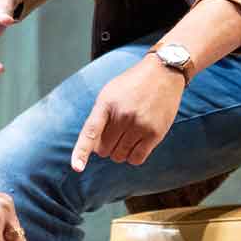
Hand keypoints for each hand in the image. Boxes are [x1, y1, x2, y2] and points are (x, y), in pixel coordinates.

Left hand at [71, 58, 186, 170]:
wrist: (163, 73)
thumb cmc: (132, 84)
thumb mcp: (109, 93)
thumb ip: (99, 116)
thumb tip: (93, 147)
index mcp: (106, 103)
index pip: (90, 132)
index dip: (81, 152)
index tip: (77, 167)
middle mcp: (122, 115)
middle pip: (104, 149)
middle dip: (105, 146)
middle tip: (114, 133)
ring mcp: (140, 125)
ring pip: (119, 156)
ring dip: (119, 152)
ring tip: (126, 135)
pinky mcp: (155, 133)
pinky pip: (137, 159)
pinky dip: (132, 157)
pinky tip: (135, 145)